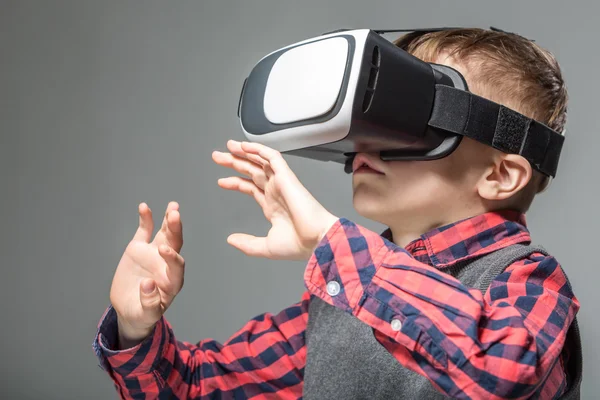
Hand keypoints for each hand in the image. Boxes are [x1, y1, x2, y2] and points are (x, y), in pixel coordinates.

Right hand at [109, 202, 183, 347]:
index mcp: (173, 280)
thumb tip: (148, 284)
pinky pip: (144, 231)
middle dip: (176, 230)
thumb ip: (150, 302)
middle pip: (175, 244)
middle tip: (175, 215)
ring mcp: (153, 254)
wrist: (130, 309)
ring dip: (169, 220)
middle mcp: (166, 264)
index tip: (162, 250)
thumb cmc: (143, 314)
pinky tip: (144, 207)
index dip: (172, 257)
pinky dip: (146, 219)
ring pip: (164, 234)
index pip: (177, 265)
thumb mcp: (146, 315)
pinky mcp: (139, 249)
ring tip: (173, 206)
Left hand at [212, 140, 337, 260]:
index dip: (235, 182)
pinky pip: (272, 157)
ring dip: (244, 152)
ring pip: (260, 160)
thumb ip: (247, 243)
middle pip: (252, 171)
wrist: (317, 239)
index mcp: (272, 206)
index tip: (221, 181)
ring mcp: (281, 183)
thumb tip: (231, 239)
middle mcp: (276, 191)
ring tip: (228, 145)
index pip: (250, 187)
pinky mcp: (286, 176)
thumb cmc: (300, 244)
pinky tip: (245, 146)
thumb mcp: (266, 247)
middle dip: (235, 162)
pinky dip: (259, 149)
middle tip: (218, 156)